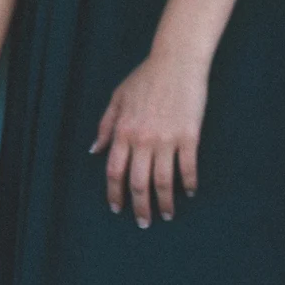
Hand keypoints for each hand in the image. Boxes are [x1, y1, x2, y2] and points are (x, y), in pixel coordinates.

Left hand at [91, 49, 206, 227]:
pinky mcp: (189, 137)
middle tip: (143, 222)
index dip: (114, 193)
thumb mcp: (117, 98)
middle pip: (138, 182)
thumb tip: (94, 150)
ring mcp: (167, 140)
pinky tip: (189, 192)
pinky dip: (188, 183)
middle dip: (139, 206)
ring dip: (164, 202)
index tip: (116, 208)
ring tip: (166, 215)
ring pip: (164, 181)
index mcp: (123, 131)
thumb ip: (106, 126)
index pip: (115, 171)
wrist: (176, 63)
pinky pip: (188, 168)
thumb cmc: (145, 78)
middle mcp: (143, 139)